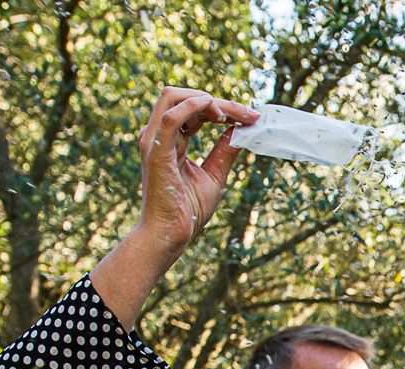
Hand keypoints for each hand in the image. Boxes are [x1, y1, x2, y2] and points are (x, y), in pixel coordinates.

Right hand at [89, 89, 255, 328]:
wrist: (171, 235)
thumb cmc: (188, 210)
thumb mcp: (215, 175)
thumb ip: (226, 150)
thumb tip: (243, 130)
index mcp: (170, 140)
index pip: (194, 110)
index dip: (223, 108)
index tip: (250, 116)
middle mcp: (158, 134)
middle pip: (183, 97)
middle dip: (217, 100)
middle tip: (246, 114)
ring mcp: (153, 140)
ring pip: (173, 97)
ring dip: (205, 99)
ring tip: (229, 114)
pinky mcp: (155, 150)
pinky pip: (171, 117)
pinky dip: (194, 107)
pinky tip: (217, 112)